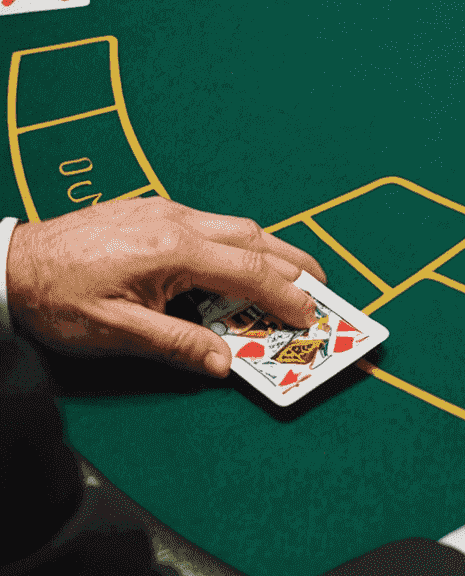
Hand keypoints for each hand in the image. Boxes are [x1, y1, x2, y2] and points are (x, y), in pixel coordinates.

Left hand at [6, 197, 325, 376]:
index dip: (286, 297)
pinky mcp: (152, 211)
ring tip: (293, 277)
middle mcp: (177, 221)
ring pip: (237, 227)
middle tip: (322, 291)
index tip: (310, 319)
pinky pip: (212, 225)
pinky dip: (240, 245)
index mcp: (173, 250)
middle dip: (295, 265)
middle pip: (255, 239)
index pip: (248, 273)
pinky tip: (238, 265)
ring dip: (270, 252)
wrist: (10, 262)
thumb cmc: (56, 298)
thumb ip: (177, 344)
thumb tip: (225, 364)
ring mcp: (165, 211)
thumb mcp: (116, 332)